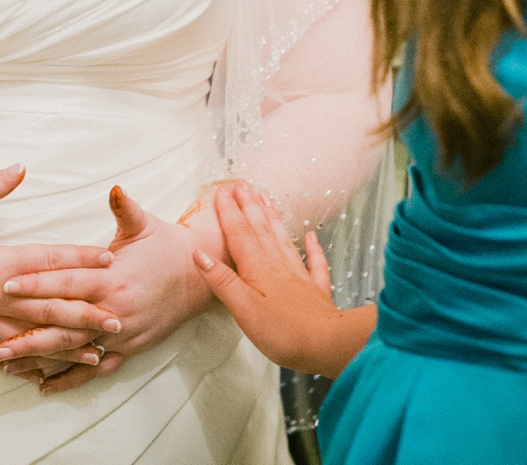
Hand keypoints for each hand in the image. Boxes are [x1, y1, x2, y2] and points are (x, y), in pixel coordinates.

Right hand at [0, 164, 120, 369]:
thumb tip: (21, 165)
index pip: (47, 260)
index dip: (80, 259)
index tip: (109, 259)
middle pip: (48, 306)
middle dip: (86, 313)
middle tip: (119, 319)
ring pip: (29, 338)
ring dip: (64, 345)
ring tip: (96, 352)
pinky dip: (24, 364)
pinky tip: (46, 370)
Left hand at [0, 186, 219, 392]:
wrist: (200, 278)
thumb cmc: (166, 246)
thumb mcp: (145, 223)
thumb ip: (125, 208)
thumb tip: (114, 188)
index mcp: (112, 277)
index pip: (66, 282)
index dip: (36, 283)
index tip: (6, 285)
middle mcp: (114, 309)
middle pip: (64, 322)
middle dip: (28, 331)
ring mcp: (121, 334)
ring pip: (74, 350)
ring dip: (40, 358)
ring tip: (6, 363)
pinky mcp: (128, 349)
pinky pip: (96, 369)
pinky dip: (70, 379)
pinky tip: (43, 385)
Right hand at [196, 181, 372, 378]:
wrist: (326, 343)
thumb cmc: (282, 331)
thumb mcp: (243, 309)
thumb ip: (222, 281)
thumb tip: (200, 254)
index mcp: (257, 268)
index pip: (239, 234)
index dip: (229, 212)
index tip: (221, 192)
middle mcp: (278, 265)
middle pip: (260, 229)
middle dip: (249, 205)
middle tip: (243, 184)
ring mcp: (299, 275)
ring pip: (283, 239)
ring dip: (272, 217)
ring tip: (266, 198)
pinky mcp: (316, 290)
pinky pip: (314, 262)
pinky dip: (312, 247)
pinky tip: (311, 236)